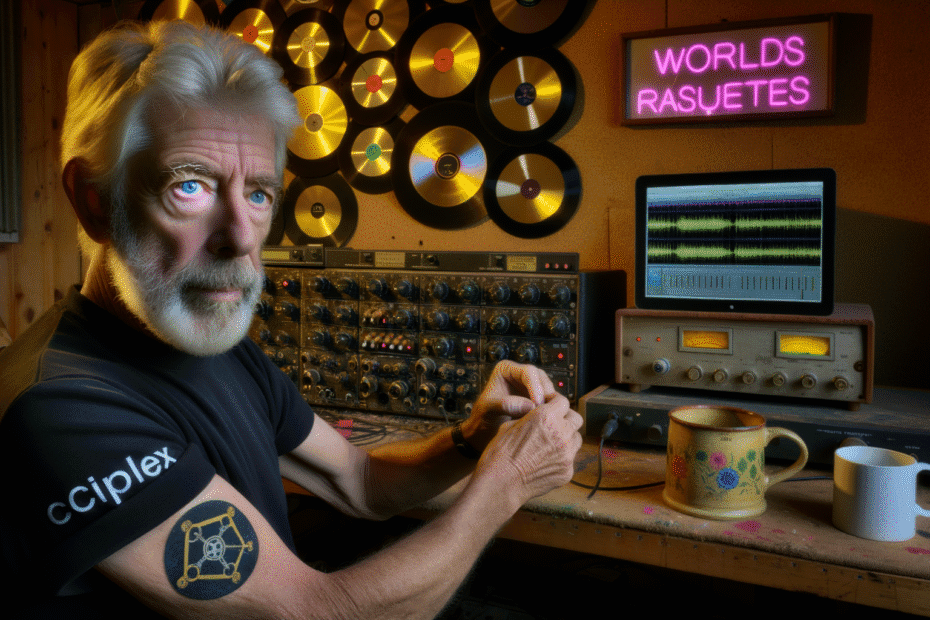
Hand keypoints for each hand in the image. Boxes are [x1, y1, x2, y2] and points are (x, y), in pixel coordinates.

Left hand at [464, 360, 556, 448]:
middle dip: (545, 394)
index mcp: (506, 369)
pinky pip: (548, 400)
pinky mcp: (536, 399)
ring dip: (549, 402)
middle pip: (542, 378)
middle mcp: (520, 374)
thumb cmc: (482, 418)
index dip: (536, 387)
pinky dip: (549, 408)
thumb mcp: (489, 409)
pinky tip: (547, 419)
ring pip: (548, 389)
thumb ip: (507, 405)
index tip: (537, 405)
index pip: (528, 372)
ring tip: (547, 417)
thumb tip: (531, 406)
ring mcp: (529, 386)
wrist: (483, 432)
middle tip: (546, 412)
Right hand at [472, 393, 582, 511]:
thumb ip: (530, 417)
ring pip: (576, 438)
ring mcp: (567, 454)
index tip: (551, 405)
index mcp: (545, 417)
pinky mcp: (567, 471)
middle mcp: (561, 433)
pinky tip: (547, 460)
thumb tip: (536, 413)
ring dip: (567, 437)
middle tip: (554, 422)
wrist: (501, 484)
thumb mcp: (510, 425)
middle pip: (576, 418)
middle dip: (566, 418)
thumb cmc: (500, 454)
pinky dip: (562, 456)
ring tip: (551, 442)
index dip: (555, 401)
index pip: (563, 401)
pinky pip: (570, 458)